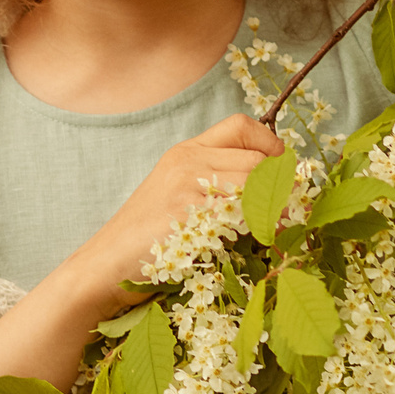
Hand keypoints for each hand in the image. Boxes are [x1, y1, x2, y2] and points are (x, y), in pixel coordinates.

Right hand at [66, 114, 283, 314]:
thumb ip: (216, 185)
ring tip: (278, 229)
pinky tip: (261, 243)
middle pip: (256, 158)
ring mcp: (186, 185)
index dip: (271, 144)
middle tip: (291, 210)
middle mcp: (186, 160)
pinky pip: (241, 212)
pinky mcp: (187, 214)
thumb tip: (276, 193)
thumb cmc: (146, 241)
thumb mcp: (178, 197)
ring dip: (275, 208)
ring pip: (255, 183)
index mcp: (185, 151)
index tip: (283, 169)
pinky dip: (260, 227)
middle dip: (282, 185)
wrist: (103, 267)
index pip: (241, 126)